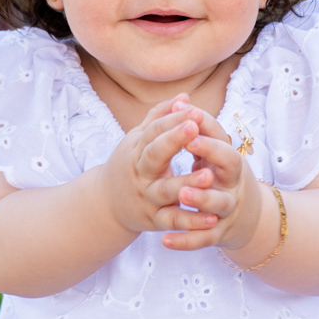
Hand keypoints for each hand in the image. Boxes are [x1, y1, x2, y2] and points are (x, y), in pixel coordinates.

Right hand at [98, 96, 222, 240]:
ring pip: (165, 190)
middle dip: (173, 140)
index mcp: (137, 149)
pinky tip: (211, 218)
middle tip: (195, 127)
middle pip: (155, 154)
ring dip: (186, 183)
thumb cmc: (130, 165)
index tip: (195, 111)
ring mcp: (147, 197)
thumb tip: (184, 97)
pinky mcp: (155, 220)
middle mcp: (140, 172)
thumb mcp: (139, 141)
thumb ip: (160, 118)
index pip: (154, 131)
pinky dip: (191, 221)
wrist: (106, 205)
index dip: (173, 120)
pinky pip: (174, 220)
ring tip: (209, 176)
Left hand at [160, 109, 269, 255]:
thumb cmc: (222, 175)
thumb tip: (180, 100)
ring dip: (200, 200)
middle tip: (189, 150)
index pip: (224, 145)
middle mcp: (232, 185)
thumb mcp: (215, 152)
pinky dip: (184, 241)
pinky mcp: (217, 233)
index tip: (190, 123)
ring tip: (180, 195)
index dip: (209, 136)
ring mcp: (226, 210)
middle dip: (210, 157)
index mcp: (230, 163)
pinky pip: (202, 239)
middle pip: (228, 171)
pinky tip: (164, 240)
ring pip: (217, 206)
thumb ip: (199, 128)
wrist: (244, 217)